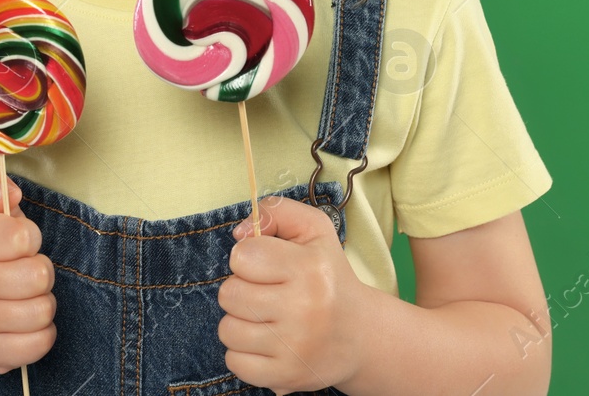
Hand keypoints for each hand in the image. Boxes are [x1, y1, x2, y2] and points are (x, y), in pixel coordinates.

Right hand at [0, 166, 56, 373]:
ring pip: (43, 310)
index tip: (15, 246)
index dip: (29, 239)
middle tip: (21, 276)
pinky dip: (42, 335)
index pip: (24, 235)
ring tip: (21, 300)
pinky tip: (23, 326)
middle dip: (40, 273)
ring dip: (42, 304)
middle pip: (39, 274)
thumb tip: (7, 191)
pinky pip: (40, 343)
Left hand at [218, 195, 371, 394]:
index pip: (243, 256)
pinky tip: (265, 342)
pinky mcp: (287, 376)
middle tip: (265, 293)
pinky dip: (243, 352)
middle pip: (230, 294)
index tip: (264, 265)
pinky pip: (235, 362)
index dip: (247, 257)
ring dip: (240, 321)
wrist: (360, 335)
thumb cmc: (329, 276)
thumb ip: (277, 212)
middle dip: (241, 289)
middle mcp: (304, 308)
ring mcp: (295, 346)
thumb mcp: (314, 231)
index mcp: (309, 268)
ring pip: (227, 329)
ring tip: (265, 318)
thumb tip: (239, 232)